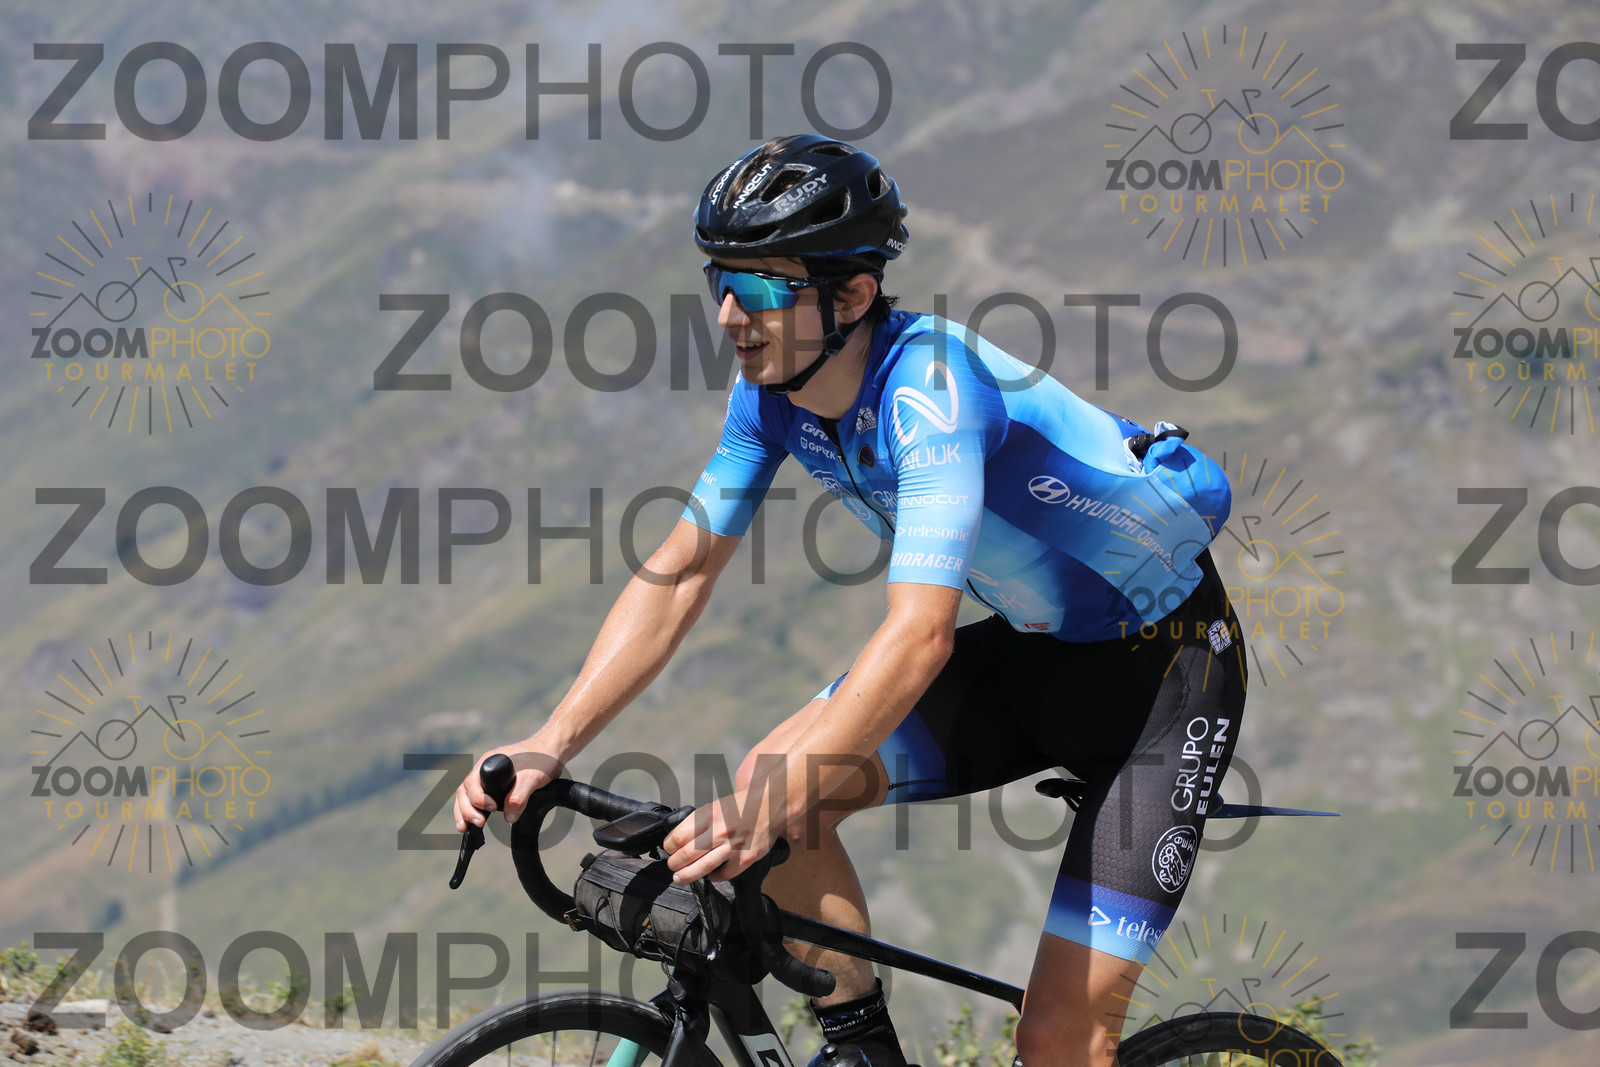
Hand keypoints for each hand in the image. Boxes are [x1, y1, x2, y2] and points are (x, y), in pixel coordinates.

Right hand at [453, 741, 564, 831]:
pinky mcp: (497, 785)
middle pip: (465, 791)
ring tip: (465, 828)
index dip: (477, 799)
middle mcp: (485, 769)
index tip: (492, 808)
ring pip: (468, 795)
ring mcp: (489, 777)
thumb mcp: (532, 778)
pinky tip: (477, 822)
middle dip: (466, 809)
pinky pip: (480, 798)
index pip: (471, 783)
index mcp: (488, 762)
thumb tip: (508, 818)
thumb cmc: (542, 758)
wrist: (553, 751)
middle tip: (478, 824)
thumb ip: (519, 797)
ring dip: (465, 812)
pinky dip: (474, 810)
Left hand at [663, 795, 778, 882]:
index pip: (678, 836)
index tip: (668, 849)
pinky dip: (713, 877)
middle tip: (672, 866)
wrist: (770, 805)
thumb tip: (679, 840)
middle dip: (674, 863)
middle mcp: (720, 830)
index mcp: (709, 815)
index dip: (669, 846)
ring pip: (702, 867)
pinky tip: (710, 874)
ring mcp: (733, 846)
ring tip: (679, 877)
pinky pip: (724, 874)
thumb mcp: (716, 806)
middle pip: (687, 854)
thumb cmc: (742, 806)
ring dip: (686, 875)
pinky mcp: (745, 858)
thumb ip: (699, 822)